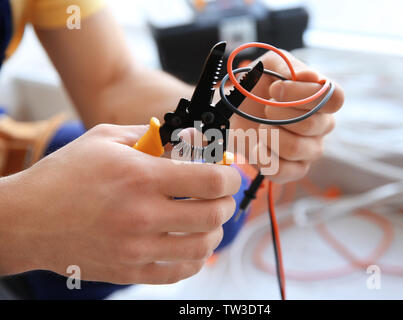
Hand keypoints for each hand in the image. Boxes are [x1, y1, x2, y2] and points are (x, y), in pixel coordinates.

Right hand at [0, 124, 240, 283]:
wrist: (27, 219)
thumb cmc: (66, 175)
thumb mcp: (108, 139)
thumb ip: (154, 135)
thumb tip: (191, 138)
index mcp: (140, 177)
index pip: (210, 180)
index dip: (230, 175)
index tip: (229, 172)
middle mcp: (142, 215)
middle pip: (214, 214)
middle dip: (226, 201)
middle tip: (220, 194)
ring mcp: (137, 249)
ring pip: (203, 246)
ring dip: (214, 230)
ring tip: (206, 217)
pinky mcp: (129, 272)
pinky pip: (179, 271)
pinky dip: (195, 257)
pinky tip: (189, 242)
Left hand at [231, 51, 343, 182]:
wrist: (234, 111)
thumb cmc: (257, 86)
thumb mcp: (269, 65)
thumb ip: (289, 67)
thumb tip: (311, 77)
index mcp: (323, 100)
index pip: (335, 99)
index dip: (305, 94)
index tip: (275, 89)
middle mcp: (322, 126)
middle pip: (311, 124)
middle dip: (278, 114)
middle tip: (264, 109)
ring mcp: (310, 150)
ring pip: (295, 148)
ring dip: (269, 135)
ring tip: (260, 127)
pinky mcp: (294, 170)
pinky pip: (283, 171)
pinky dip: (263, 158)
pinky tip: (257, 146)